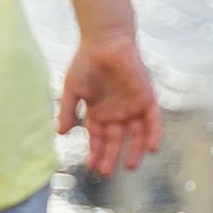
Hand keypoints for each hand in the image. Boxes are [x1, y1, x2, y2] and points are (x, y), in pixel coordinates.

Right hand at [58, 32, 163, 175]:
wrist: (104, 39)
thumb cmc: (86, 61)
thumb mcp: (71, 90)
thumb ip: (66, 111)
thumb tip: (59, 134)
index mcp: (99, 111)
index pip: (98, 138)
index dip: (96, 152)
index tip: (92, 167)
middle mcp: (117, 111)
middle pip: (116, 140)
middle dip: (111, 156)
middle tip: (107, 173)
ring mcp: (132, 105)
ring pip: (136, 134)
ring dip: (134, 150)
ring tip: (129, 166)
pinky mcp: (146, 97)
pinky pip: (153, 120)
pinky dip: (153, 134)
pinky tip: (151, 149)